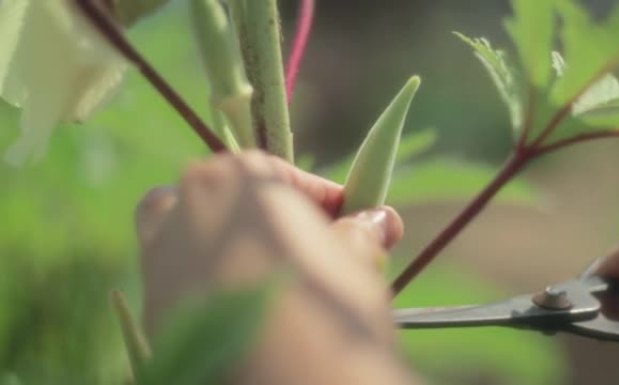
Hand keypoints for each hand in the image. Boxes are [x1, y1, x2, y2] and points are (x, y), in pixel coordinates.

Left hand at [135, 151, 417, 384]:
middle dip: (263, 215)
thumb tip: (379, 221)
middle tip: (303, 245)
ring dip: (225, 246)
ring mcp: (160, 260)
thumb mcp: (355, 255)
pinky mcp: (151, 310)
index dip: (325, 200)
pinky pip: (183, 285)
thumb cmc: (322, 298)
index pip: (286, 177)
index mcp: (236, 177)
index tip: (352, 220)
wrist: (279, 379)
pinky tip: (245, 313)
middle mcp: (186, 209)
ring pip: (190, 237)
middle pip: (226, 197)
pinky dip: (210, 288)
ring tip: (267, 277)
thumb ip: (359, 231)